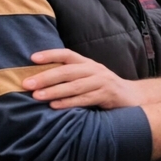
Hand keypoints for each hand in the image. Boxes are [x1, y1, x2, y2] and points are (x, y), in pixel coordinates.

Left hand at [24, 49, 138, 109]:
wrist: (133, 98)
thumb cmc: (104, 89)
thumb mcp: (89, 78)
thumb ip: (71, 77)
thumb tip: (41, 81)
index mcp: (87, 63)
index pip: (66, 54)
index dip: (50, 54)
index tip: (32, 59)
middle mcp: (94, 69)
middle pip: (67, 71)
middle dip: (45, 77)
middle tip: (27, 84)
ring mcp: (102, 82)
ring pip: (74, 86)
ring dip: (54, 91)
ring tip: (37, 96)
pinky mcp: (107, 96)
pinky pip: (85, 99)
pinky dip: (68, 102)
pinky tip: (55, 106)